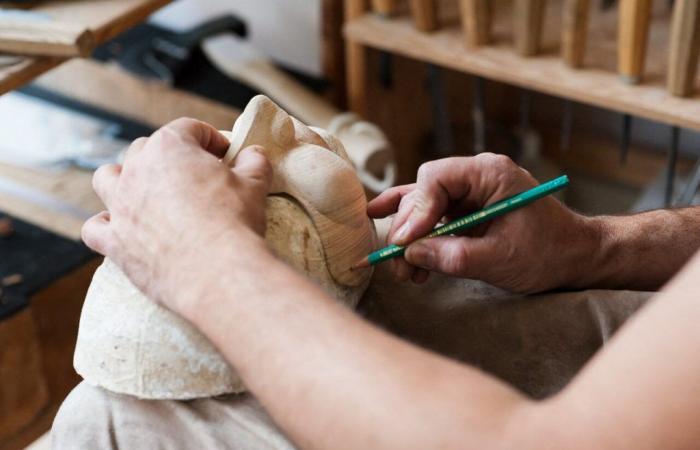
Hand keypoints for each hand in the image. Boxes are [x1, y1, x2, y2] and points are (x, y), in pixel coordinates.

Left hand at [82, 118, 271, 313]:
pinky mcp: (115, 242)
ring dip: (122, 179)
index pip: (189, 129)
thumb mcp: (255, 183)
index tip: (225, 155)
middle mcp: (136, 171)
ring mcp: (120, 206)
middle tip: (195, 176)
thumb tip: (254, 154)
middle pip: (145, 149)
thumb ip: (253, 161)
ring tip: (145, 192)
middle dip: (169, 157)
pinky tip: (121, 228)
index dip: (211, 139)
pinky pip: (95, 228)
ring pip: (107, 178)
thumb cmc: (235, 221)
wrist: (218, 271)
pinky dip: (106, 225)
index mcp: (169, 148)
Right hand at [368, 154, 598, 292]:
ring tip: (402, 269)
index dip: (416, 210)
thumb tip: (411, 254)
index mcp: (490, 174)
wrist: (576, 258)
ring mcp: (472, 193)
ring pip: (425, 207)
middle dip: (408, 229)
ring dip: (411, 237)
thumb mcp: (500, 259)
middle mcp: (477, 176)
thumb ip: (453, 256)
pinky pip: (436, 216)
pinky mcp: (469, 210)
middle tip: (398, 263)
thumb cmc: (549, 253)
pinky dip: (419, 233)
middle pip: (424, 193)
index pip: (436, 178)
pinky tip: (397, 241)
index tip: (407, 243)